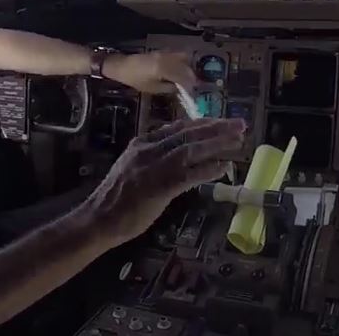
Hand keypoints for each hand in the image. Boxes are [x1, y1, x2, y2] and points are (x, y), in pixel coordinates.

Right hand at [83, 118, 245, 246]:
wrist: (99, 217)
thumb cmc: (116, 197)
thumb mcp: (133, 167)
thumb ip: (154, 157)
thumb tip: (178, 154)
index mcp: (142, 142)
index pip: (178, 127)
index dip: (202, 123)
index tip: (220, 121)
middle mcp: (149, 149)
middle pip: (189, 132)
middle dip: (217, 127)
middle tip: (239, 124)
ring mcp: (155, 166)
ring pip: (192, 149)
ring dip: (218, 143)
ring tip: (238, 140)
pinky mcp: (161, 186)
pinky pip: (190, 174)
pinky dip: (208, 169)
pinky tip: (224, 168)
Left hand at [102, 51, 197, 94]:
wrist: (122, 66)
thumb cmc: (135, 79)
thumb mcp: (152, 88)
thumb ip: (168, 87)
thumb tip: (179, 88)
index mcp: (163, 69)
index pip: (182, 76)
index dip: (189, 83)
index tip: (193, 89)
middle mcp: (166, 58)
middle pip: (185, 65)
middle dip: (191, 75)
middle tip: (194, 83)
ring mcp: (164, 53)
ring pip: (182, 57)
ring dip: (187, 67)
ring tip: (188, 77)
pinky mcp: (161, 51)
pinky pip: (176, 55)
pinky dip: (181, 61)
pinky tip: (180, 69)